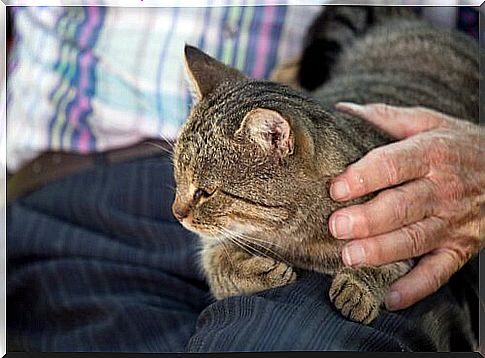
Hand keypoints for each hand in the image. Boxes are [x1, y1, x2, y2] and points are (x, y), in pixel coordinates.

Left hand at [328, 103, 483, 310]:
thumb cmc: (455, 144)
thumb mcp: (427, 122)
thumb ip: (384, 117)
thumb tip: (342, 111)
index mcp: (431, 153)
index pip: (393, 164)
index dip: (364, 177)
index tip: (336, 187)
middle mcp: (442, 189)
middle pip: (402, 206)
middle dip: (368, 219)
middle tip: (337, 226)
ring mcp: (453, 221)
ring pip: (416, 239)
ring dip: (382, 251)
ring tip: (351, 257)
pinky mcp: (460, 246)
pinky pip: (439, 271)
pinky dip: (416, 287)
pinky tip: (390, 297)